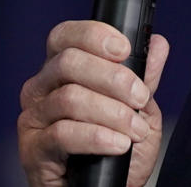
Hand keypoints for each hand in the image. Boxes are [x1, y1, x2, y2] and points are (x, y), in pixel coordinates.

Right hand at [18, 20, 169, 186]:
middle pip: (68, 62)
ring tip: (135, 130)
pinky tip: (118, 144)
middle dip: (112, 77)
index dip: (93, 35)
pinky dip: (97, 136)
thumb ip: (144, 79)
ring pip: (69, 97)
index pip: (65, 37)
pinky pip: (63, 133)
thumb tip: (157, 44)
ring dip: (111, 112)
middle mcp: (41, 89)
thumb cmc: (117, 155)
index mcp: (61, 71)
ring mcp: (33, 118)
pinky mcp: (33, 149)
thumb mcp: (138, 112)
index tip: (124, 49)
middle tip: (140, 96)